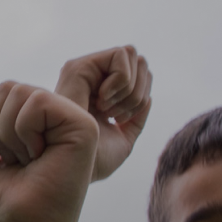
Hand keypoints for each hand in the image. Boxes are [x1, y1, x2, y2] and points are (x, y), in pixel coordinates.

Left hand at [0, 81, 97, 221]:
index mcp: (39, 123)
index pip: (3, 91)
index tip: (2, 160)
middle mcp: (58, 119)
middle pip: (10, 88)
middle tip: (15, 162)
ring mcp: (74, 122)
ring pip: (23, 93)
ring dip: (10, 134)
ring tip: (28, 162)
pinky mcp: (84, 127)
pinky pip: (38, 102)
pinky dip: (25, 131)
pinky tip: (39, 157)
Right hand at [55, 45, 152, 180]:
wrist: (73, 167)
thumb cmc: (93, 160)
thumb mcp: (124, 138)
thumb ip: (137, 119)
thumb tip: (148, 97)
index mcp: (105, 91)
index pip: (142, 73)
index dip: (142, 96)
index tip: (120, 119)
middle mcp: (94, 76)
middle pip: (140, 61)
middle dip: (138, 92)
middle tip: (115, 115)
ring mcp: (86, 69)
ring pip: (132, 54)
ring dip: (128, 89)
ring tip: (107, 110)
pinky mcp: (79, 66)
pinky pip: (120, 56)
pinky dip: (121, 81)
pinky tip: (100, 101)